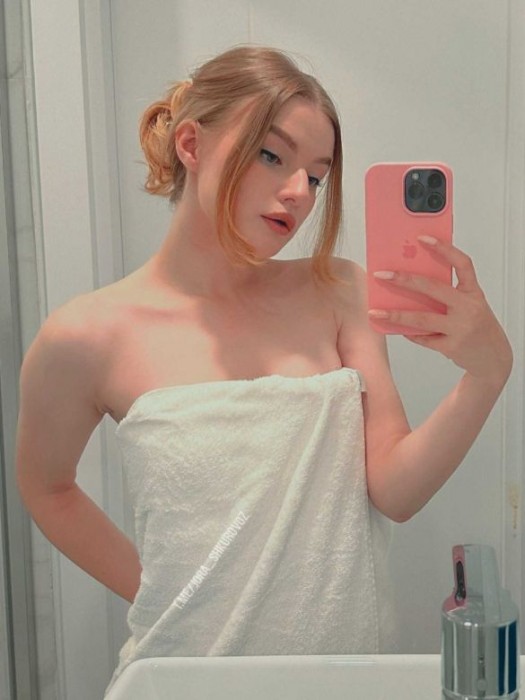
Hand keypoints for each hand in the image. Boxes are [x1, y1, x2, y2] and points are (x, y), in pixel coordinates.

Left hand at [368, 236, 512, 386]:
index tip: (422, 238)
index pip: (462, 264)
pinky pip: (423, 338)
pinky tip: (396, 328)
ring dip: (395, 315)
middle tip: (381, 275)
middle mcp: (469, 308)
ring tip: (376, 312)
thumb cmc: (477, 325)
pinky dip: (408, 333)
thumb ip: (448, 294)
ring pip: (421, 319)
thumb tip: (411, 283)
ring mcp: (460, 328)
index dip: (444, 249)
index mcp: (474, 292)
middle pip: (433, 288)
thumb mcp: (470, 304)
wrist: (493, 357)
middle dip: (404, 280)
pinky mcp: (451, 347)